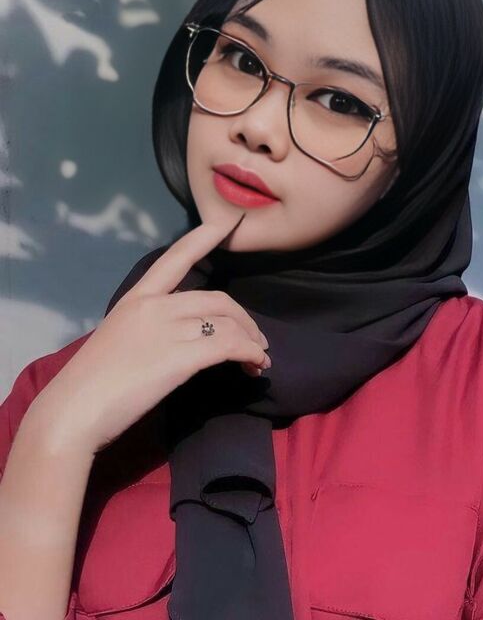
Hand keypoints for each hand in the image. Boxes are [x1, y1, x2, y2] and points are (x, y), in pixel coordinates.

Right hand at [29, 218, 271, 455]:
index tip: (225, 222)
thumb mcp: (118, 340)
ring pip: (227, 322)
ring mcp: (167, 329)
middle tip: (257, 342)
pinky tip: (255, 365)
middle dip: (244, 319)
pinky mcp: (180, 356)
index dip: (203, 238)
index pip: (175, 259)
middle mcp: (154, 305)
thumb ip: (148, 330)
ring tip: (258, 360)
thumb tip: (181, 341)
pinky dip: (250, 353)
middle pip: (217, 299)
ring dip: (251, 341)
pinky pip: (229, 345)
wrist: (72, 412)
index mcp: (136, 297)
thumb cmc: (89, 385)